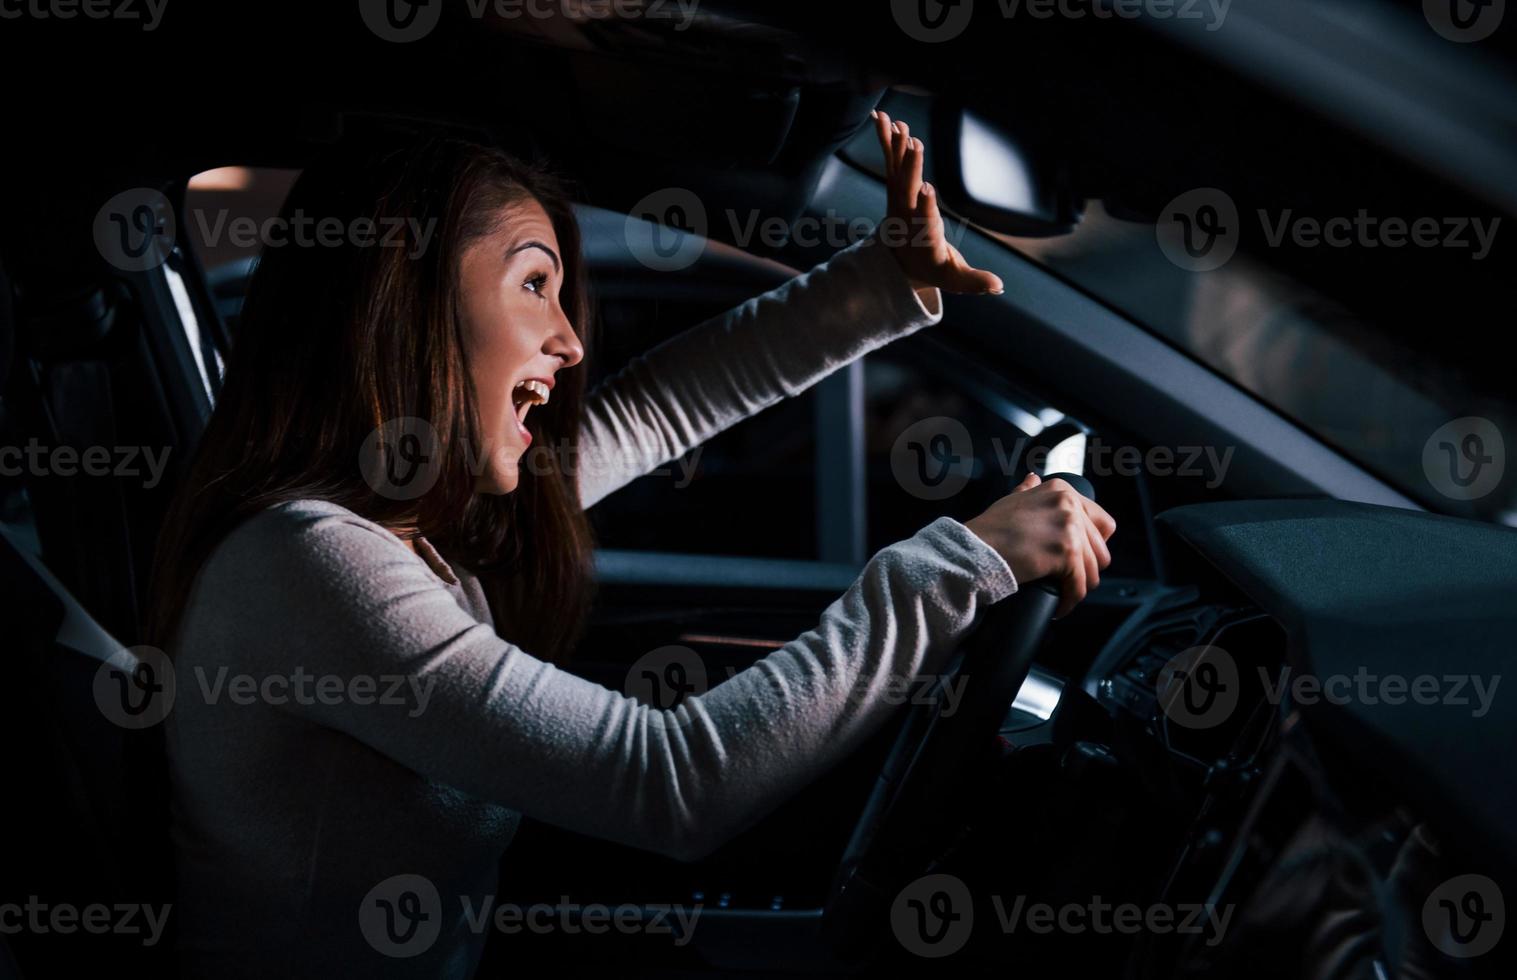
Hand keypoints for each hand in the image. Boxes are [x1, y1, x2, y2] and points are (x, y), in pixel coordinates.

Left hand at [872, 108, 1003, 295]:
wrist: (899, 262)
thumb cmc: (933, 269)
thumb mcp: (954, 279)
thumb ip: (975, 281)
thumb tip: (999, 287)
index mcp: (923, 238)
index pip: (925, 221)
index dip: (925, 206)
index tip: (926, 189)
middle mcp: (907, 217)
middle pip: (907, 191)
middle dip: (911, 167)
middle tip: (913, 143)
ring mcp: (898, 200)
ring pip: (896, 171)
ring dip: (896, 147)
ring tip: (898, 124)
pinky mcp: (896, 187)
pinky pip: (890, 161)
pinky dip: (887, 140)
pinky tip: (883, 117)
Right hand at [965, 473, 1116, 618]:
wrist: (973, 549)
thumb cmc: (988, 530)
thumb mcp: (1011, 501)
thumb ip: (1028, 490)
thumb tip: (1033, 479)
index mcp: (1061, 490)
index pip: (1101, 524)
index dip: (1092, 546)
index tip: (1078, 560)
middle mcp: (1069, 504)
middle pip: (1100, 549)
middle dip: (1086, 570)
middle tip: (1068, 582)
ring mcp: (1070, 527)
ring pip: (1092, 570)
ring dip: (1078, 587)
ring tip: (1063, 595)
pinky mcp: (1067, 552)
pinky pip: (1079, 585)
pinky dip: (1070, 600)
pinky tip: (1059, 607)